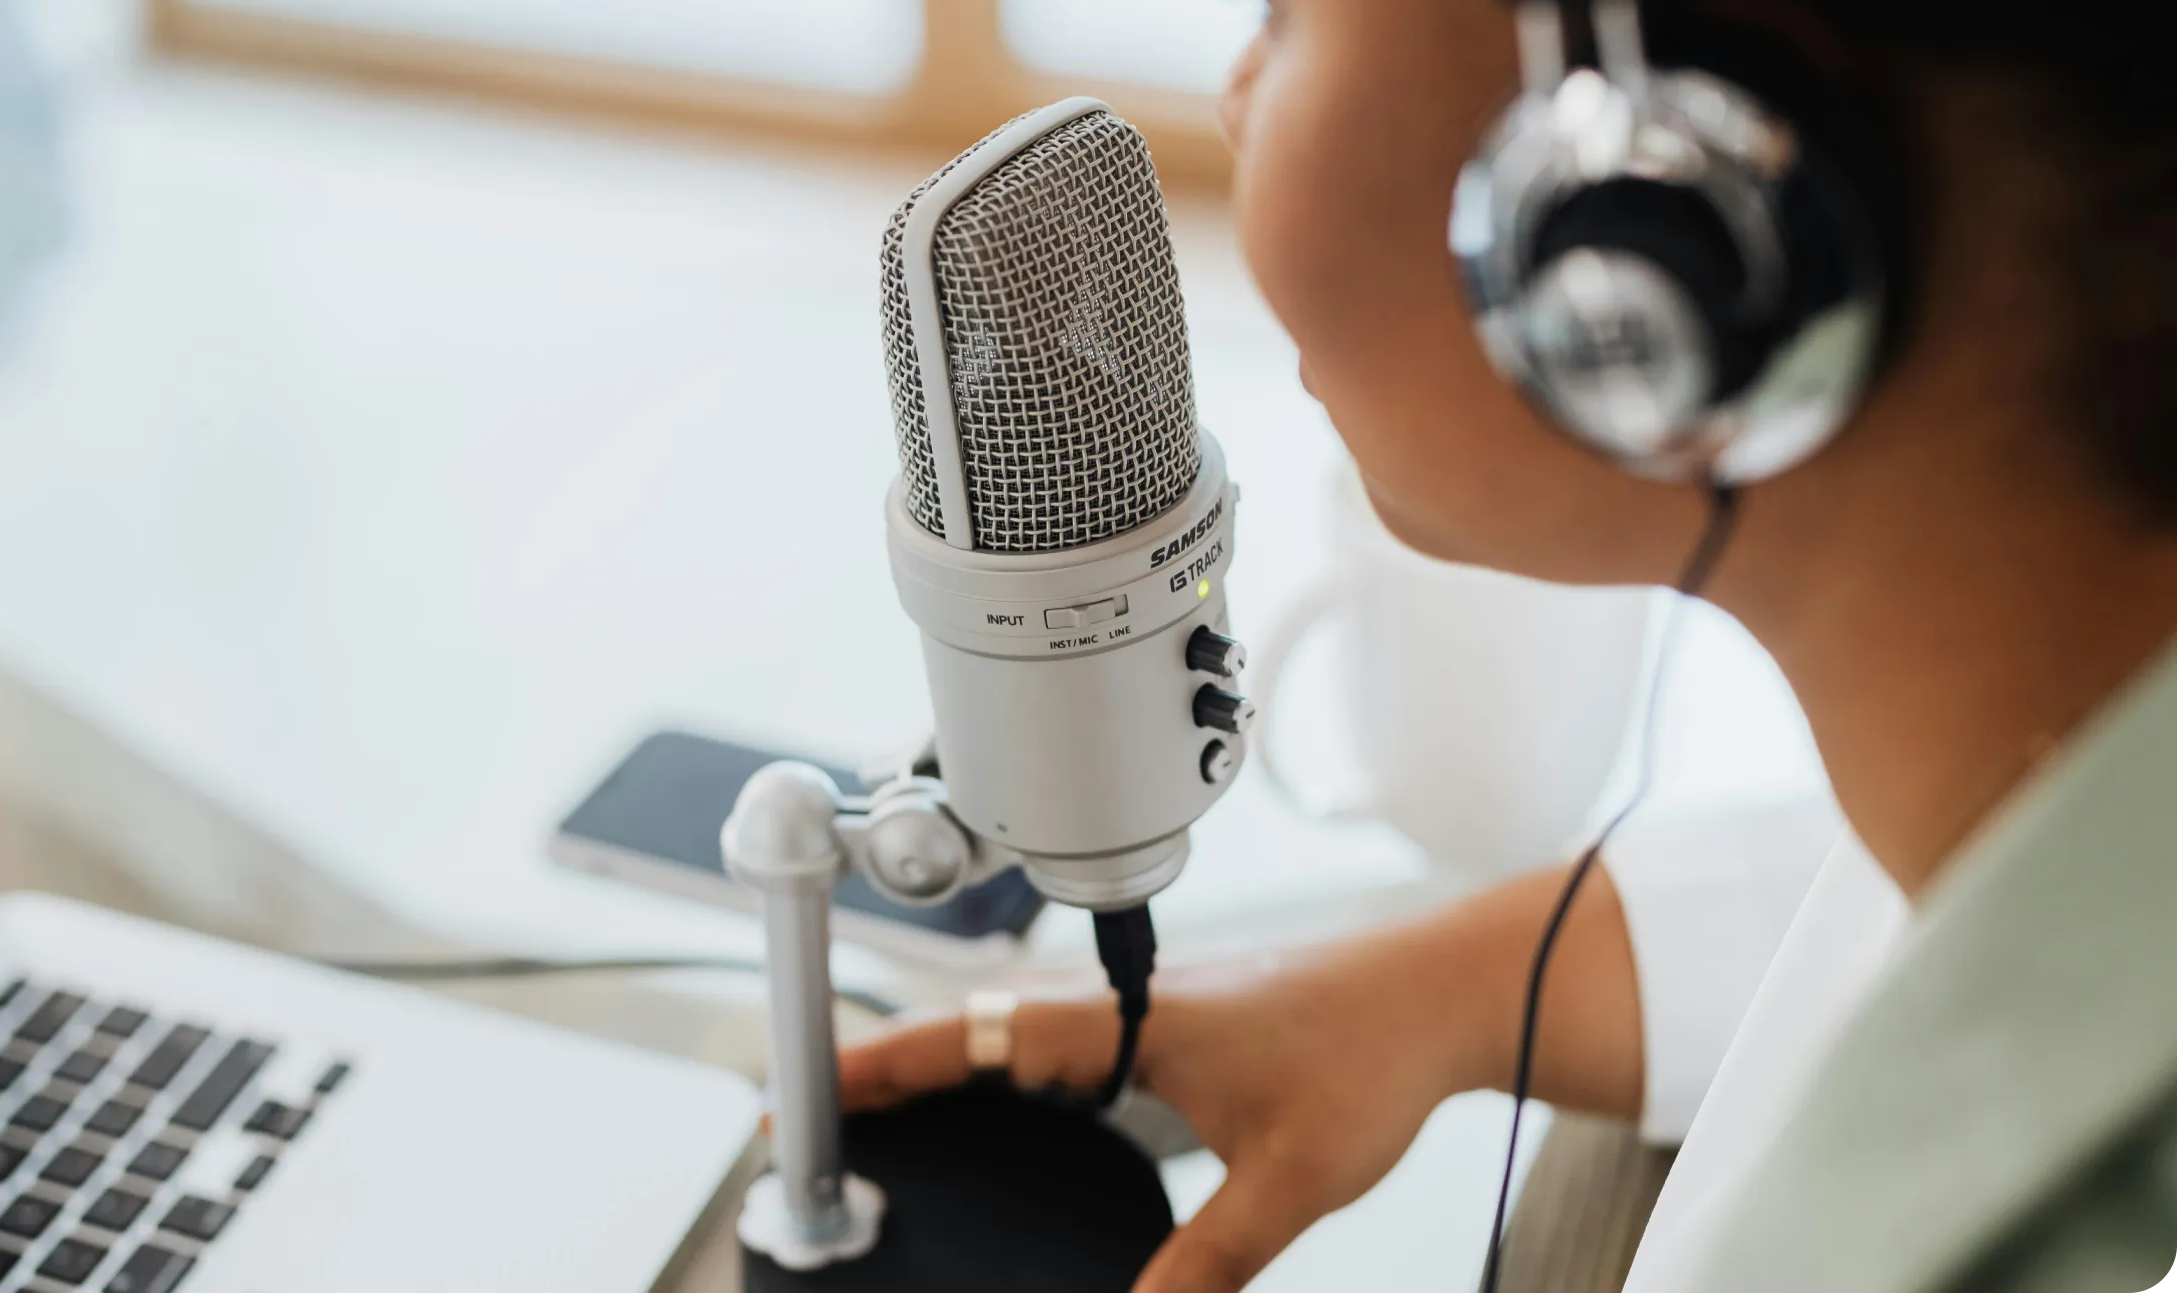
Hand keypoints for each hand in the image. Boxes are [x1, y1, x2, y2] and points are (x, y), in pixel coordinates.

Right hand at [839, 936, 1490, 1292]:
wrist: (1444, 993)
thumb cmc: (1376, 1055)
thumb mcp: (1289, 1179)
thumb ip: (1210, 1263)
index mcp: (1130, 1019)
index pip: (980, 1037)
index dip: (890, 1065)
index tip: (815, 1086)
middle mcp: (1126, 1004)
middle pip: (976, 1031)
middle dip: (890, 1070)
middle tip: (813, 1114)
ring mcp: (1148, 1010)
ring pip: (1016, 1035)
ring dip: (947, 1068)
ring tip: (879, 1115)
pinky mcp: (1175, 1025)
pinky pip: (1061, 1047)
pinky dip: (1007, 1074)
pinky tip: (1000, 1111)